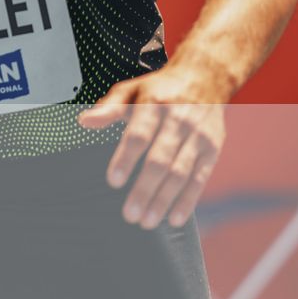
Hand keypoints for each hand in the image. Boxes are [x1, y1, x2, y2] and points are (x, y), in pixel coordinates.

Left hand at [77, 67, 226, 229]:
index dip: (126, 159)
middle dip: (144, 190)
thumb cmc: (159, 88)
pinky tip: (174, 218)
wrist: (205, 77)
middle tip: (129, 214)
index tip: (113, 182)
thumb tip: (84, 121)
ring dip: (164, 200)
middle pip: (160, 160)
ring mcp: (198, 136)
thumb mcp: (131, 90)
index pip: (138, 135)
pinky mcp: (213, 149)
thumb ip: (108, 108)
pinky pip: (200, 178)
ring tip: (147, 221)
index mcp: (154, 104)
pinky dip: (188, 200)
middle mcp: (178, 120)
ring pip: (180, 173)